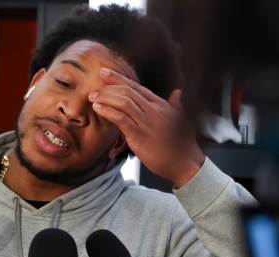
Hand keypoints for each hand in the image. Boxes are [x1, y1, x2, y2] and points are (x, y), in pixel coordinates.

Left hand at [89, 67, 204, 187]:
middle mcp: (154, 110)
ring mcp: (147, 122)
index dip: (118, 79)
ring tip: (93, 98)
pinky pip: (121, 119)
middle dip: (108, 87)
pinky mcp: (140, 135)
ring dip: (106, 98)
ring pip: (124, 102)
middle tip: (94, 88)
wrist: (185, 163)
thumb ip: (176, 106)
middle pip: (128, 91)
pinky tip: (98, 109)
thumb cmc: (183, 144)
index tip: (104, 73)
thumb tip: (177, 93)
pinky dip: (108, 112)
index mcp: (161, 105)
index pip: (136, 87)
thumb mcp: (182, 120)